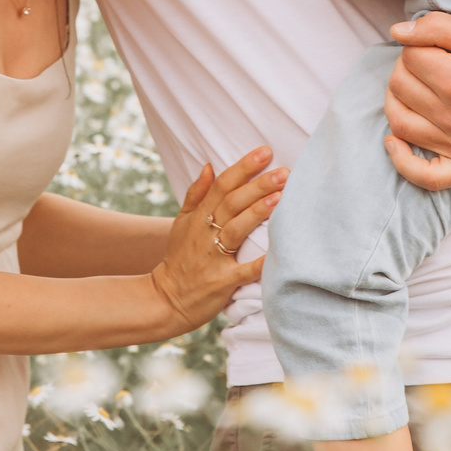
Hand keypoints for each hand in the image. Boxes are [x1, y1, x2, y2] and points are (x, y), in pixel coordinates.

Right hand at [149, 150, 284, 332]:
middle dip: (258, 186)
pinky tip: (276, 253)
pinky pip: (242, 272)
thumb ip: (196, 194)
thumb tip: (210, 166)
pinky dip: (258, 263)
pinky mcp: (222, 283)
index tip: (265, 152)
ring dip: (257, 212)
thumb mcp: (181, 223)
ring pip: (236, 229)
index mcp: (198, 217)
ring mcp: (213, 258)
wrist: (167, 299)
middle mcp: (205, 234)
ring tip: (280, 197)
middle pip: (232, 203)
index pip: (221, 185)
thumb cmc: (179, 258)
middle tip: (284, 172)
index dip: (243, 168)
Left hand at [382, 14, 450, 191]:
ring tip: (413, 89)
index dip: (416, 45)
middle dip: (406, 68)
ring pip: (400, 123)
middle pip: (400, 87)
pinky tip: (396, 140)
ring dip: (397, 101)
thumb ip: (440, 29)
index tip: (435, 45)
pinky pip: (423, 175)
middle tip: (427, 62)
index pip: (408, 57)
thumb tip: (397, 32)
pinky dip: (401, 160)